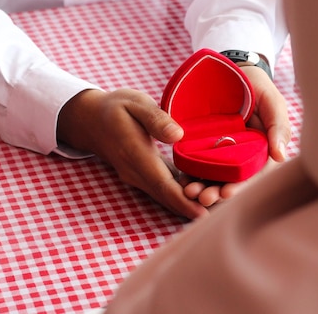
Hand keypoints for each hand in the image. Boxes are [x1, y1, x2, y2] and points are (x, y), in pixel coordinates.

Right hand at [56, 88, 208, 219]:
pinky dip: (184, 191)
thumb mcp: (135, 103)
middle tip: (226, 209)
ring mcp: (138, 177)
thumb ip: (156, 119)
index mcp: (135, 155)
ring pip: (167, 195)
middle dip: (196, 206)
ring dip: (192, 201)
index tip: (205, 214)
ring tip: (223, 201)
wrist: (90, 119)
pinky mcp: (143, 176)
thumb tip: (178, 135)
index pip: (163, 185)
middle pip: (168, 197)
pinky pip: (165, 188)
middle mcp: (136, 172)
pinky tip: (206, 188)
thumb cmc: (115, 108)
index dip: (185, 202)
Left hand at [180, 64, 291, 205]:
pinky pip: (196, 158)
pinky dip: (190, 170)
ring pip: (211, 173)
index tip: (226, 194)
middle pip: (228, 179)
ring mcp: (221, 149)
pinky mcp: (204, 142)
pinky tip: (181, 178)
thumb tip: (280, 157)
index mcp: (259, 151)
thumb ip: (279, 127)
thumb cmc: (258, 87)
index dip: (240, 186)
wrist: (234, 69)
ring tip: (188, 192)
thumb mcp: (273, 103)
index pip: (250, 175)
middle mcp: (240, 154)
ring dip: (201, 185)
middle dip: (216, 191)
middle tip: (202, 198)